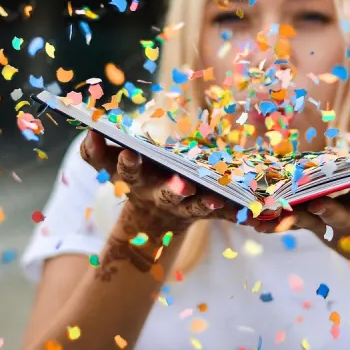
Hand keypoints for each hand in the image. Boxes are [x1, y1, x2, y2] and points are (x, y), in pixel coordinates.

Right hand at [79, 132, 233, 233]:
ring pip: (196, 207)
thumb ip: (95, 150)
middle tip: (182, 184)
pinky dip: (241, 214)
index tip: (129, 152)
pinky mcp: (207, 211)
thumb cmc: (136, 176)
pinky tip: (260, 215)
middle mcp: (160, 196)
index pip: (127, 172)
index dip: (127, 164)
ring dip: (206, 204)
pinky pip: (226, 214)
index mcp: (136, 181)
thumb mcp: (110, 164)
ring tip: (217, 199)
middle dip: (174, 190)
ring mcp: (184, 206)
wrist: (154, 218)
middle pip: (166, 194)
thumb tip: (90, 130)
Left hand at [250, 165, 349, 253]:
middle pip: (339, 214)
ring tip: (271, 216)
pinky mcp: (309, 223)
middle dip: (330, 210)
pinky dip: (271, 224)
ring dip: (293, 217)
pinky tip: (254, 224)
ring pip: (309, 220)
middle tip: (319, 204)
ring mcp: (328, 222)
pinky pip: (289, 223)